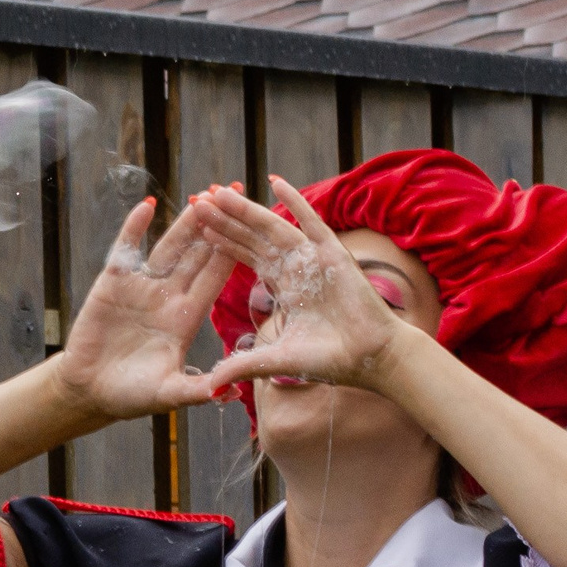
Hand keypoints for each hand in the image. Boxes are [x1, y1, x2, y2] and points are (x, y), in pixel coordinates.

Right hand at [48, 198, 251, 422]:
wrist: (89, 391)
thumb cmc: (130, 396)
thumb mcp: (168, 394)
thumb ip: (198, 390)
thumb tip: (233, 393)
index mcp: (186, 319)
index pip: (214, 279)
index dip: (232, 253)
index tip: (252, 229)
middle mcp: (168, 297)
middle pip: (197, 255)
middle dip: (216, 226)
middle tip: (236, 193)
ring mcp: (141, 287)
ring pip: (169, 247)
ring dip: (185, 222)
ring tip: (204, 194)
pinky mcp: (113, 283)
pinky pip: (126, 250)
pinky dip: (134, 228)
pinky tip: (146, 206)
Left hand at [189, 178, 419, 391]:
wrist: (370, 358)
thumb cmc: (330, 360)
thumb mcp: (276, 361)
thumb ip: (244, 365)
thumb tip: (212, 385)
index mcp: (283, 287)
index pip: (245, 257)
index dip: (221, 241)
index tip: (196, 226)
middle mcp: (296, 267)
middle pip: (252, 237)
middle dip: (225, 220)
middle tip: (196, 200)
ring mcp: (313, 258)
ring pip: (271, 227)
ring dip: (245, 209)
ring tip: (218, 192)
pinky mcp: (333, 253)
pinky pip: (310, 221)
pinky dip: (294, 201)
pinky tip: (274, 181)